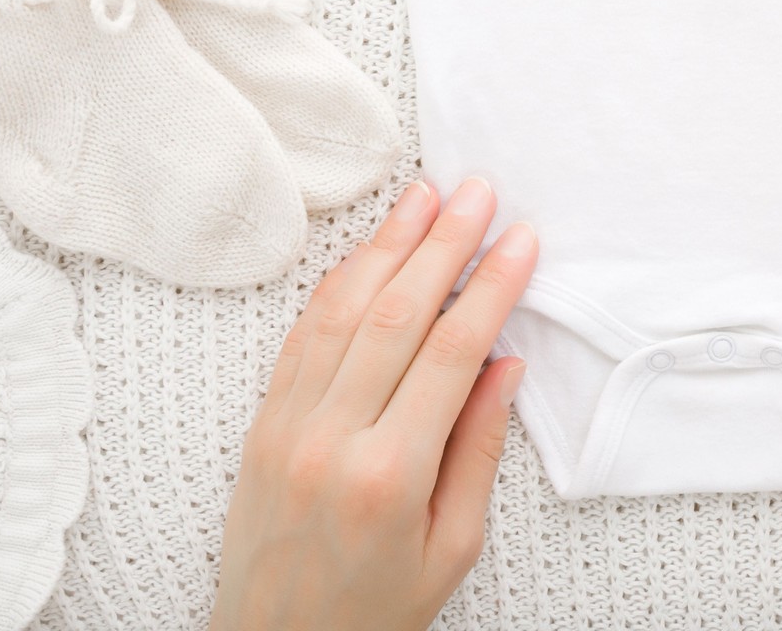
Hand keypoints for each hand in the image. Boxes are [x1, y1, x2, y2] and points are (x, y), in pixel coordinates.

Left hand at [211, 179, 535, 630]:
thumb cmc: (372, 612)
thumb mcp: (451, 549)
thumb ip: (477, 450)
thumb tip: (505, 364)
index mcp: (390, 475)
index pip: (451, 353)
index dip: (491, 287)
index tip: (521, 240)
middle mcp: (331, 438)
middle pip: (396, 314)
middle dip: (442, 243)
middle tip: (478, 191)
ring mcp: (287, 425)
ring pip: (342, 311)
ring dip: (386, 246)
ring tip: (423, 196)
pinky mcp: (260, 423)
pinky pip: (301, 336)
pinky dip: (336, 285)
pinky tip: (366, 252)